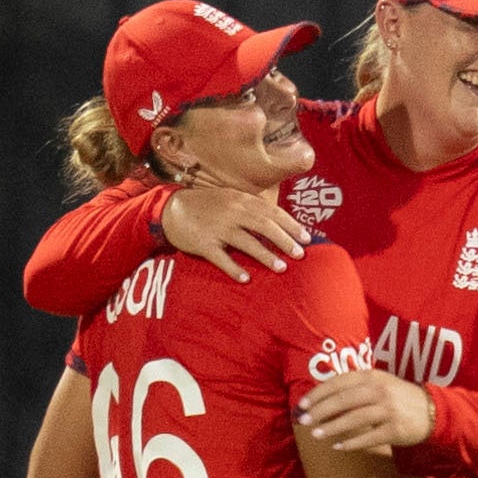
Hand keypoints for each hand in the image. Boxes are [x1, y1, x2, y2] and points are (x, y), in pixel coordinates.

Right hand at [157, 184, 311, 279]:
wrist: (171, 208)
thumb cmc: (207, 206)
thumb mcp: (231, 199)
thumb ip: (253, 209)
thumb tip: (280, 224)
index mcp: (240, 200)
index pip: (272, 212)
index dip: (291, 225)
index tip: (306, 237)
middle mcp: (231, 212)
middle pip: (263, 226)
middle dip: (284, 240)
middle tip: (300, 254)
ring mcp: (217, 228)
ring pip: (246, 242)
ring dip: (265, 255)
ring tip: (281, 267)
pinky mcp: (203, 243)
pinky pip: (221, 258)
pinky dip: (234, 268)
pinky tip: (246, 278)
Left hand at [298, 371, 433, 455]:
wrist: (433, 411)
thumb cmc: (398, 397)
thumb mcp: (379, 383)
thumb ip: (355, 386)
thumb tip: (321, 397)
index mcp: (372, 376)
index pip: (339, 382)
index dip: (318, 393)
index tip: (302, 404)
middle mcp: (380, 391)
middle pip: (344, 400)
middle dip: (321, 411)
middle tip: (304, 421)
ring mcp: (389, 410)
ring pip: (355, 418)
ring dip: (333, 427)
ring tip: (316, 435)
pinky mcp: (396, 429)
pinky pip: (369, 437)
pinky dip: (352, 443)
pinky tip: (338, 447)